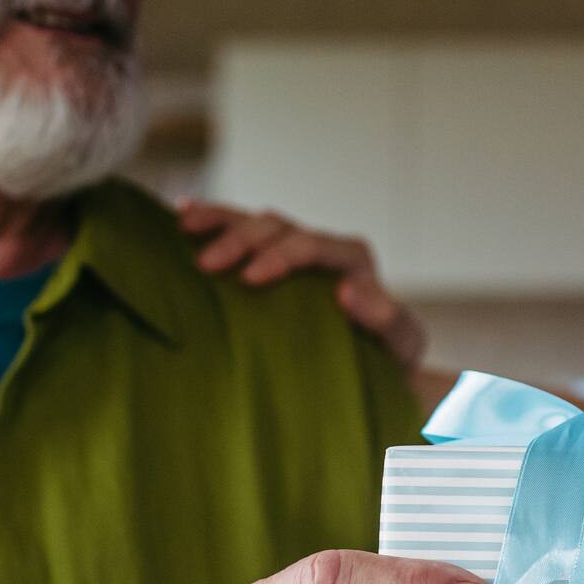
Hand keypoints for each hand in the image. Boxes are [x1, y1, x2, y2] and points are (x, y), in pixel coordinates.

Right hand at [177, 199, 425, 369]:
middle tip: (206, 264)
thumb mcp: (402, 343)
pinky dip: (213, 220)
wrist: (377, 367)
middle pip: (276, 227)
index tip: (250, 279)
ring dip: (218, 220)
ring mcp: (292, 252)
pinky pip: (240, 232)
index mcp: (351, 259)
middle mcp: (320, 247)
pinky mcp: (269, 263)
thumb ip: (387, 318)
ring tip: (183, 224)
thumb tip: (347, 292)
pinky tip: (180, 216)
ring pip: (253, 221)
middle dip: (240, 239)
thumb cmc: (390, 359)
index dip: (280, 255)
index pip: (312, 244)